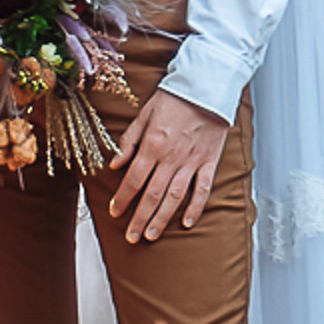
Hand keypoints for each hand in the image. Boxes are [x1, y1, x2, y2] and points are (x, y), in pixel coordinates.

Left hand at [109, 88, 229, 241]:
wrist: (206, 86)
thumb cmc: (174, 97)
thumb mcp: (144, 113)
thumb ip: (128, 141)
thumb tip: (114, 164)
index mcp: (152, 145)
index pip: (133, 179)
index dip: (122, 198)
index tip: (115, 212)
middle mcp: (171, 157)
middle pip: (152, 194)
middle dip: (139, 218)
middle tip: (131, 237)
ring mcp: (192, 161)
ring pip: (174, 197)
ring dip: (161, 218)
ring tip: (150, 235)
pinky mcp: (209, 161)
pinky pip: (202, 189)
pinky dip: (195, 207)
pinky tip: (186, 222)